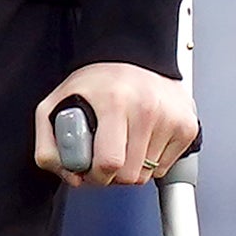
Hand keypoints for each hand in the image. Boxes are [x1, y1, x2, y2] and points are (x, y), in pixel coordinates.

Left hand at [33, 61, 197, 186]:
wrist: (134, 59)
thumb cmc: (97, 83)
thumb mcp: (56, 106)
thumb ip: (49, 146)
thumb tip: (71, 176)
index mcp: (114, 102)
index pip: (110, 162)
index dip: (96, 175)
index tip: (90, 168)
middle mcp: (147, 108)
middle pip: (129, 176)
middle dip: (112, 175)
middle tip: (104, 156)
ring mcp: (171, 118)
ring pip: (147, 176)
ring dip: (131, 168)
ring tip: (122, 143)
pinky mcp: (186, 126)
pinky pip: (163, 169)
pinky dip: (150, 162)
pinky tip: (140, 141)